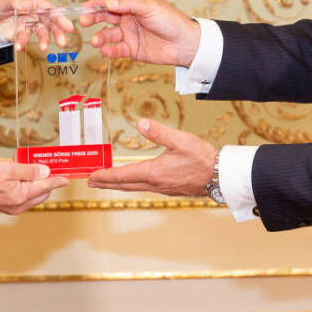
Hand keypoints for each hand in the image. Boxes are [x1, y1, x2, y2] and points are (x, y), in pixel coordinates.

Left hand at [0, 0, 74, 51]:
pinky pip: (26, 39)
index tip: (68, 27)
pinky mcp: (21, 33)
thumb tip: (28, 5)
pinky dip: (23, 44)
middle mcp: (32, 11)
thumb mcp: (0, 0)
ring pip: (40, 32)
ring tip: (43, 49)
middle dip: (57, 32)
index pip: (48, 8)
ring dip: (43, 40)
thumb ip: (14, 1)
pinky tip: (18, 48)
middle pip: (49, 21)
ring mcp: (27, 23)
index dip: (59, 17)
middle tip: (62, 42)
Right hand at [0, 161, 69, 213]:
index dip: (57, 181)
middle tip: (46, 168)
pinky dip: (25, 187)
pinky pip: (23, 197)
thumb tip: (45, 172)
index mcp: (21, 196)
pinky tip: (20, 176)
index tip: (66, 178)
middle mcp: (19, 205)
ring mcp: (13, 207)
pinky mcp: (6, 206)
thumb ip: (28, 170)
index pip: (45, 187)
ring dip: (34, 183)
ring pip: (32, 195)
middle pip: (40, 192)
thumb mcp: (7, 169)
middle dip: (45, 181)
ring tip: (29, 168)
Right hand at [78, 0, 200, 66]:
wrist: (185, 44)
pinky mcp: (132, 49)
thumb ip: (127, 4)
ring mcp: (129, 34)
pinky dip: (109, 50)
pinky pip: (117, 49)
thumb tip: (107, 1)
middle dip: (93, 19)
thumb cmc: (171, 21)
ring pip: (109, 34)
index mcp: (133, 4)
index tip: (83, 8)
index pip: (110, 2)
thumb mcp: (149, 7)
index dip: (96, 4)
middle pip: (105, 17)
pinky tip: (105, 51)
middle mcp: (129, 18)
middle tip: (83, 22)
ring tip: (95, 41)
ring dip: (100, 37)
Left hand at [87, 119, 216, 196]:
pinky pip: (144, 187)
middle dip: (106, 183)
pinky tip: (134, 180)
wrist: (220, 176)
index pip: (122, 175)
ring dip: (118, 184)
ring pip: (134, 187)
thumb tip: (140, 123)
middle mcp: (155, 183)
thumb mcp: (180, 140)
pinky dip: (132, 184)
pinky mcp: (169, 188)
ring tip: (107, 182)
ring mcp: (162, 187)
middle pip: (124, 185)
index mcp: (153, 172)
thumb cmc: (202, 158)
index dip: (105, 176)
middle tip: (91, 182)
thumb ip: (159, 132)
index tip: (91, 176)